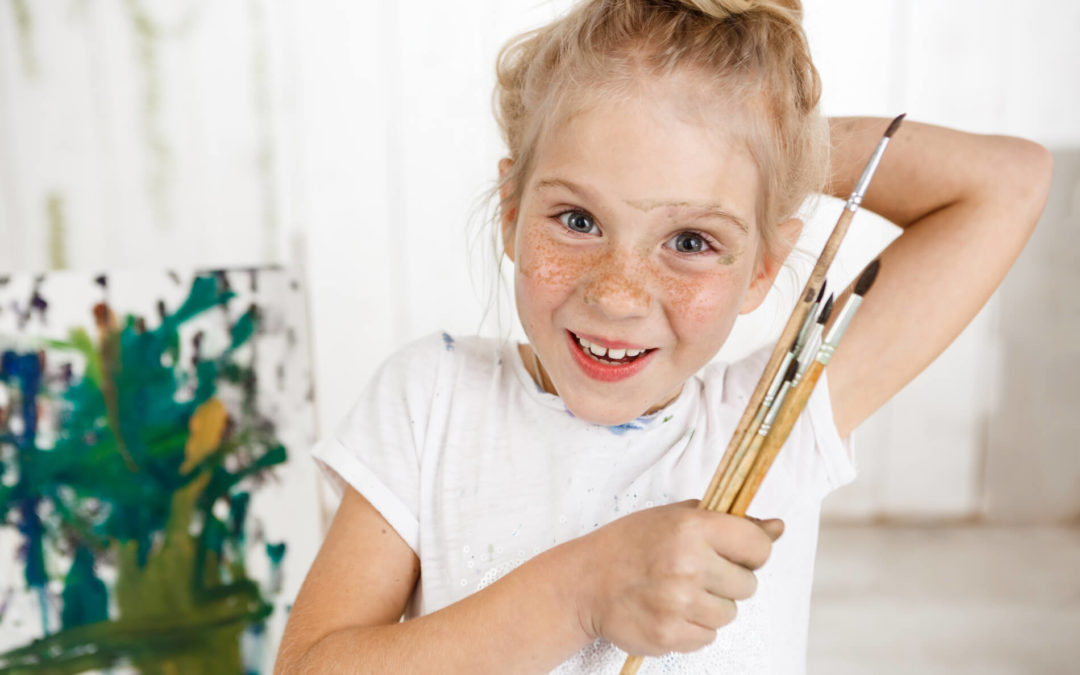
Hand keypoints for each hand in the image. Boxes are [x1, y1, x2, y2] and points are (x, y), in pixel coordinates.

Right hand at [569, 500, 782, 655]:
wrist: (585, 582)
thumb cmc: (632, 544)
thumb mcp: (675, 518)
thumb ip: (729, 522)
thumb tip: (779, 527)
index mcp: (692, 528)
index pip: (758, 546)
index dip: (751, 550)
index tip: (734, 552)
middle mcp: (687, 565)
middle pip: (748, 585)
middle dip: (727, 580)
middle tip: (695, 572)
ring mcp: (678, 604)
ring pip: (730, 614)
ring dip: (710, 606)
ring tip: (677, 591)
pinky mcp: (669, 636)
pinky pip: (708, 637)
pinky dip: (693, 627)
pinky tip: (668, 609)